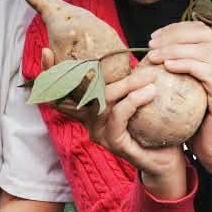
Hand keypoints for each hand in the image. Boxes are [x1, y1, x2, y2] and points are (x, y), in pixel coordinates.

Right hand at [42, 45, 188, 195]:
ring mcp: (99, 133)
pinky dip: (134, 100)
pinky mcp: (113, 142)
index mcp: (89, 110)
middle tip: (115, 56)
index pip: (62, 92)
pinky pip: (118, 115)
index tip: (46, 51)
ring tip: (149, 77)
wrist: (166, 160)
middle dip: (80, 71)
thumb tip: (142, 52)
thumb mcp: (137, 99)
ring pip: (103, 100)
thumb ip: (129, 81)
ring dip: (128, 84)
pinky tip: (149, 92)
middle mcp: (89, 122)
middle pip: (74, 94)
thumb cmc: (151, 127)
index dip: (50, 73)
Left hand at [143, 22, 211, 185]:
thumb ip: (176, 72)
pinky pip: (205, 71)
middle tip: (151, 44)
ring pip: (203, 50)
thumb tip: (150, 52)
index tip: (154, 37)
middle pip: (204, 35)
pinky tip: (167, 66)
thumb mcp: (184, 92)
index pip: (202, 32)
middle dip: (174, 35)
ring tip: (154, 55)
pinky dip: (185, 64)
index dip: (177, 29)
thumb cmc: (195, 123)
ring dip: (175, 49)